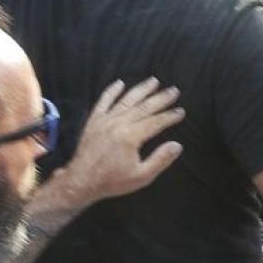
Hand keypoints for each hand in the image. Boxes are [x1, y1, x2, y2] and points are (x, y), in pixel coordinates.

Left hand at [60, 79, 184, 202]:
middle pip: (144, 107)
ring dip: (141, 89)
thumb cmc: (112, 181)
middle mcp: (119, 123)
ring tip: (153, 81)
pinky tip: (119, 83)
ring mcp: (105, 120)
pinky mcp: (94, 121)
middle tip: (174, 90)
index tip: (181, 111)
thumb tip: (177, 145)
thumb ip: (160, 159)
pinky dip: (112, 91)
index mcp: (131, 136)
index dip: (170, 116)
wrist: (81, 182)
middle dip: (161, 98)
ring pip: (127, 100)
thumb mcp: (141, 176)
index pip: (156, 121)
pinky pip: (103, 101)